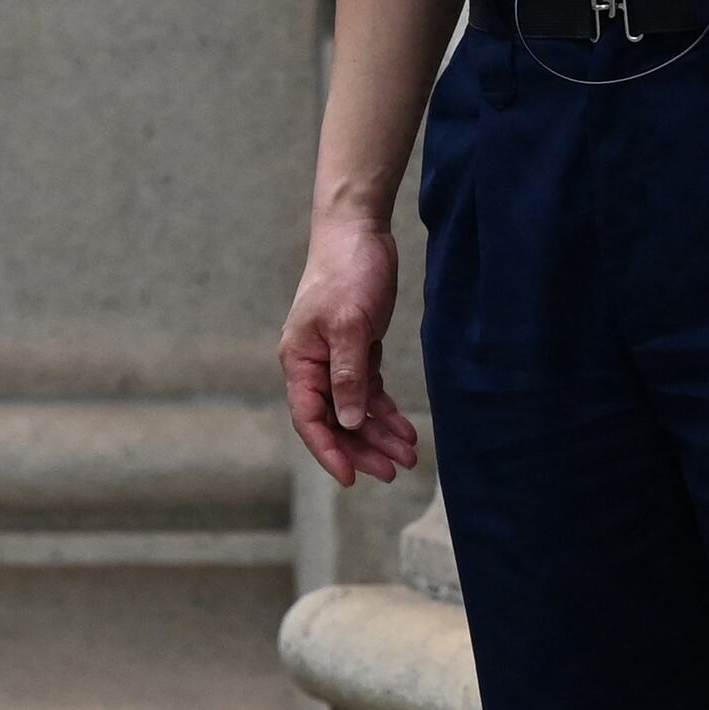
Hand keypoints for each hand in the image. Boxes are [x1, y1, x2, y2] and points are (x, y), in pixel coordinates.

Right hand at [279, 208, 422, 484]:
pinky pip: (369, 392)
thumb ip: (347, 375)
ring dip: (379, 434)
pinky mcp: (358, 349)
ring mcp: (335, 358)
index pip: (309, 418)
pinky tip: (406, 429)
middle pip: (334, 421)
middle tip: (392, 471)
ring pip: (354, 410)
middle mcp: (313, 364)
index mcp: (299, 360)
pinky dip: (386, 411)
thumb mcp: (350, 325)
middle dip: (362, 448)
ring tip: (408, 455)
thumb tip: (346, 421)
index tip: (351, 478)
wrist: (359, 230)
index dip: (328, 451)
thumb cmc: (347, 271)